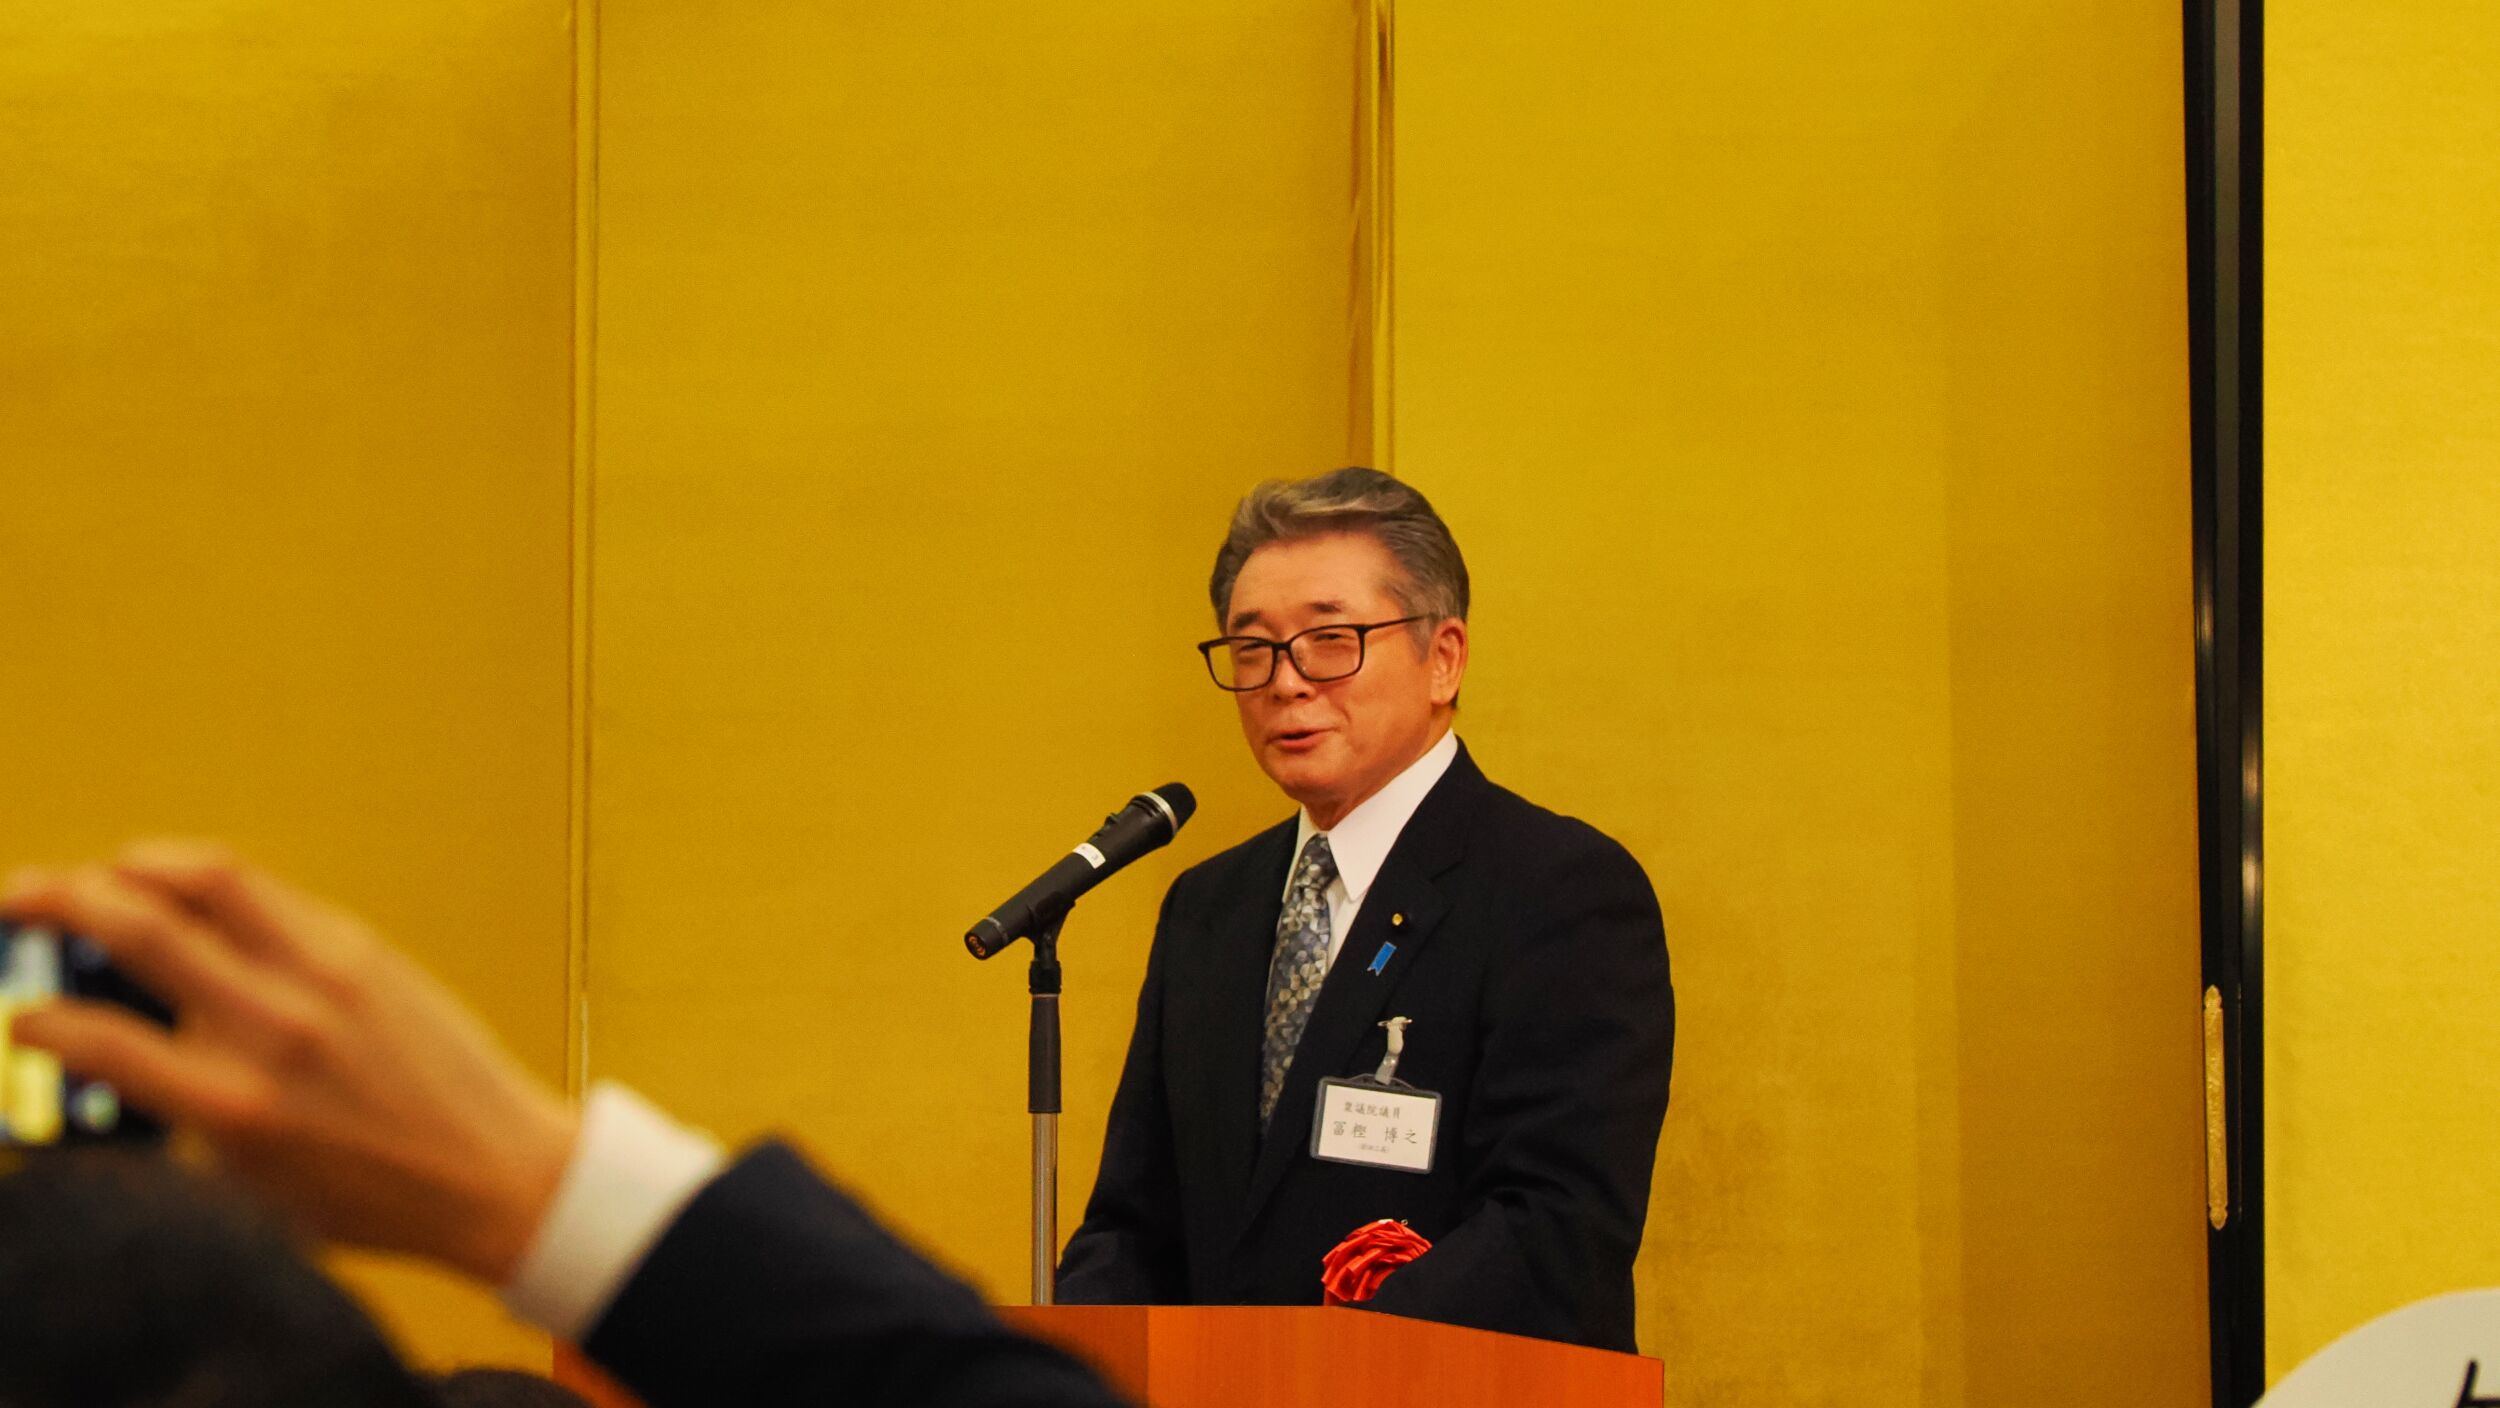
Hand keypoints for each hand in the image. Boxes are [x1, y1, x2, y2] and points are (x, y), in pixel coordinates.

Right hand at [2, 842, 578, 1283]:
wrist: (494, 1173)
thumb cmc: (376, 1195)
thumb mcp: (249, 1188)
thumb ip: (180, 1122)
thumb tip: (121, 1063)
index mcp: (231, 1106)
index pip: (97, 1040)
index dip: (37, 1021)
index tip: (23, 1019)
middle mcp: (272, 1030)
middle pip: (136, 927)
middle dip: (52, 898)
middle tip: (15, 897)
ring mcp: (322, 977)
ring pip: (205, 877)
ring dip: (130, 864)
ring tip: (95, 875)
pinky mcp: (363, 949)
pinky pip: (268, 893)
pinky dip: (207, 879)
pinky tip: (179, 887)